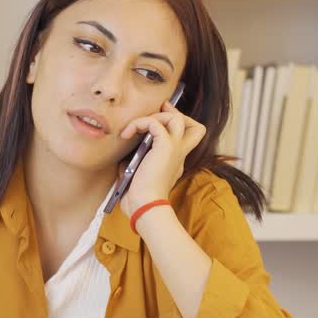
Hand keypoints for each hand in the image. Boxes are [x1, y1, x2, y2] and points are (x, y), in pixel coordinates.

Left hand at [117, 101, 205, 216]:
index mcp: (175, 162)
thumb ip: (135, 166)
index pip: (188, 138)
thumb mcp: (138, 177)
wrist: (145, 205)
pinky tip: (127, 134)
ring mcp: (175, 149)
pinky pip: (155, 123)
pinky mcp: (166, 147)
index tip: (157, 120)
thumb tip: (124, 160)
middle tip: (156, 112)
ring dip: (156, 116)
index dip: (177, 126)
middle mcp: (179, 154)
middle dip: (175, 113)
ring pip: (177, 119)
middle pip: (194, 126)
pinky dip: (140, 123)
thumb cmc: (140, 198)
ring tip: (137, 126)